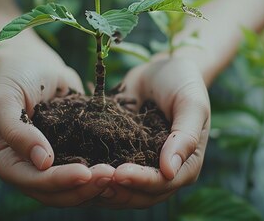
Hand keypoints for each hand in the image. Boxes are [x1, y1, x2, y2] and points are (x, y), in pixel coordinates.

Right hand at [0, 41, 114, 206]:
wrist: (31, 61)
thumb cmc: (13, 77)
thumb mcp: (5, 100)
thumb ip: (17, 131)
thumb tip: (43, 162)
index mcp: (8, 161)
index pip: (32, 182)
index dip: (58, 181)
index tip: (85, 173)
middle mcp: (29, 169)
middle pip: (56, 193)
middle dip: (83, 188)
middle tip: (110, 175)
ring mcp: (52, 163)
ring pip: (75, 187)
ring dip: (97, 185)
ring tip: (120, 173)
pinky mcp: (72, 152)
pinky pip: (88, 169)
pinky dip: (103, 171)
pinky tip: (124, 165)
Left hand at [95, 53, 210, 208]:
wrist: (160, 69)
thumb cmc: (182, 82)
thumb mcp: (191, 104)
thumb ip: (185, 136)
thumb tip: (170, 171)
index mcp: (186, 165)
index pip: (163, 183)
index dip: (142, 181)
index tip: (120, 173)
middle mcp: (162, 173)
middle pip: (140, 195)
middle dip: (117, 190)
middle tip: (94, 178)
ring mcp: (139, 166)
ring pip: (120, 190)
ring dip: (100, 188)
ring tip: (81, 177)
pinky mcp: (118, 156)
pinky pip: (105, 171)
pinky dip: (90, 174)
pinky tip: (71, 166)